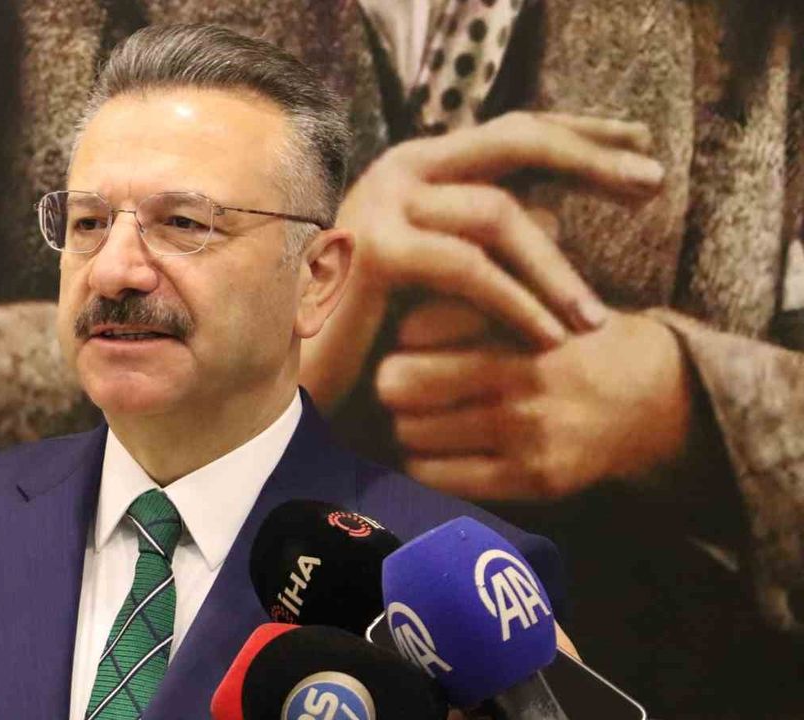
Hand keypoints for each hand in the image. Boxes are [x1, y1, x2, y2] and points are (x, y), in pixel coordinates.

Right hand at [302, 112, 662, 409]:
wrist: (305, 376)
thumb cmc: (378, 329)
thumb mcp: (446, 273)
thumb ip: (489, 237)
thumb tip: (561, 219)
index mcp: (422, 166)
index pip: (513, 129)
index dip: (580, 132)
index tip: (640, 144)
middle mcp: (401, 168)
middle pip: (514, 140)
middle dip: (591, 159)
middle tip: (653, 184)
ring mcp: (383, 203)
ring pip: (498, 212)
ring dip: (556, 269)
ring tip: (593, 320)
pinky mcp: (375, 251)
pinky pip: (467, 268)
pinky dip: (515, 303)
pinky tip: (548, 337)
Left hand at [377, 299, 692, 498]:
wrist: (651, 398)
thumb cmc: (571, 343)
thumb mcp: (533, 300)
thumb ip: (470, 302)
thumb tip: (394, 322)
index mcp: (522, 322)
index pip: (418, 326)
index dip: (403, 336)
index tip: (409, 343)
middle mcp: (525, 377)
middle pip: (402, 383)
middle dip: (392, 382)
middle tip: (400, 384)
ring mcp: (530, 432)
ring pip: (412, 431)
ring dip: (406, 425)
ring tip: (422, 417)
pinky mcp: (532, 478)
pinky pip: (437, 477)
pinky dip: (421, 463)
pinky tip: (435, 451)